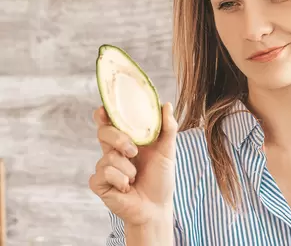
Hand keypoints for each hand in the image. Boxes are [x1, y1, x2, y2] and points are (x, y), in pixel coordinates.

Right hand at [88, 102, 177, 226]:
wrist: (156, 207)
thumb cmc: (160, 178)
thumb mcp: (167, 151)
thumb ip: (168, 128)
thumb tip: (165, 104)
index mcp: (127, 140)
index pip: (112, 122)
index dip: (104, 113)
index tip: (104, 109)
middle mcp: (113, 151)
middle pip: (104, 132)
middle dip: (119, 138)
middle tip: (133, 151)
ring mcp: (104, 167)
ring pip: (108, 156)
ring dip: (127, 168)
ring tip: (135, 177)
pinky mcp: (99, 183)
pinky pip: (104, 173)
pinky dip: (120, 180)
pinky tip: (126, 188)